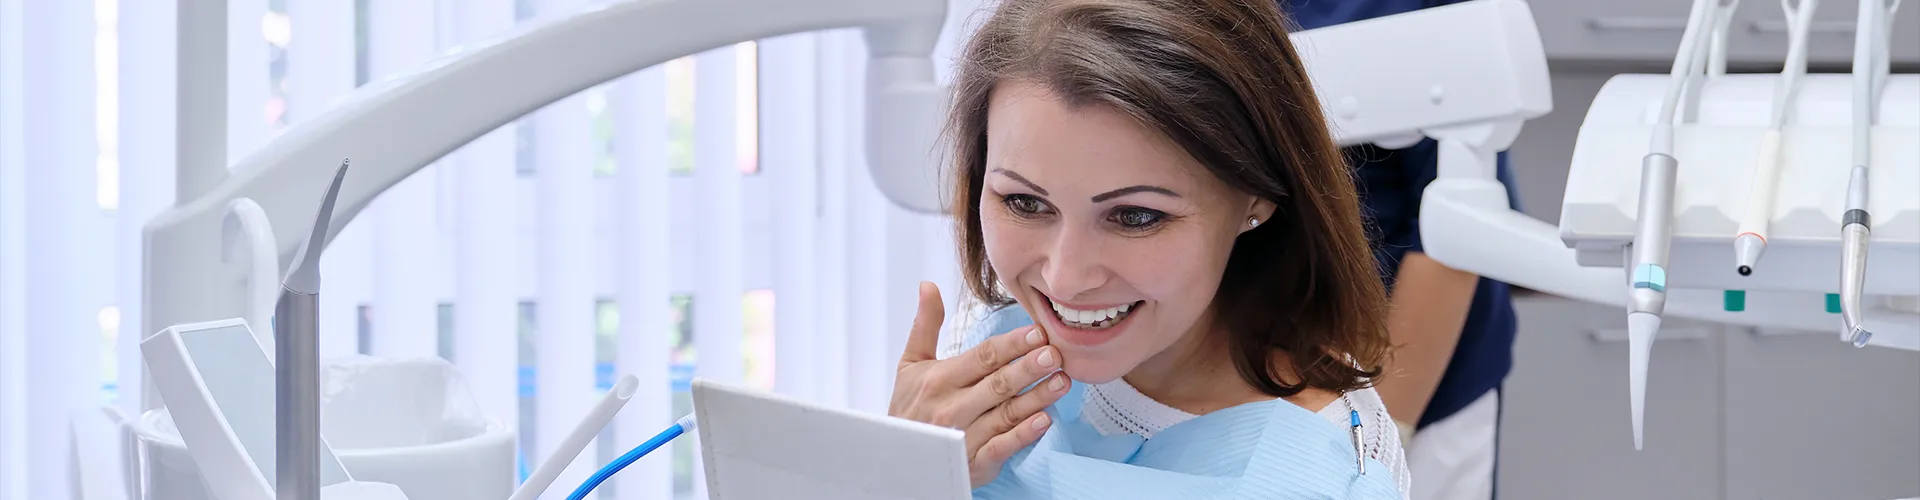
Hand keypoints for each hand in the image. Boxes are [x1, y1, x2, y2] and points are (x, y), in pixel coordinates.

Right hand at [889, 282, 1069, 487]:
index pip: (983, 357)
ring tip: (1062, 382)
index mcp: (940, 379)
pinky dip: (1024, 435)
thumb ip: (926, 325)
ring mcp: (965, 435)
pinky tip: (1045, 420)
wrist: (898, 459)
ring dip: (1037, 398)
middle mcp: (952, 406)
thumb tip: (928, 285)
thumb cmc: (908, 408)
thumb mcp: (911, 364)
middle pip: (998, 383)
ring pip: (1007, 413)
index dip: (1011, 344)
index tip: (1037, 332)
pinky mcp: (975, 462)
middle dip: (1028, 367)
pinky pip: (1003, 446)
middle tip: (1055, 353)